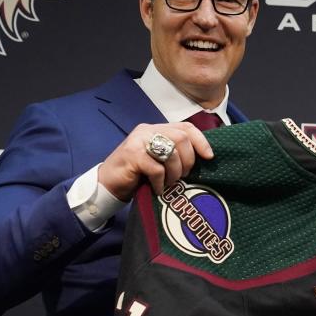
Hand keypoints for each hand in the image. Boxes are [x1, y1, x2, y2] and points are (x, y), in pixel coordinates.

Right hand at [98, 122, 213, 200]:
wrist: (107, 184)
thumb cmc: (137, 174)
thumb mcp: (158, 160)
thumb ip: (174, 153)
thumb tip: (204, 157)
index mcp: (156, 129)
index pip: (186, 127)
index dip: (201, 141)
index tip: (209, 157)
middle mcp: (147, 131)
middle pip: (181, 138)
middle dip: (188, 161)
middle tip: (182, 176)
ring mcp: (138, 142)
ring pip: (171, 153)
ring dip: (175, 173)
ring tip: (168, 183)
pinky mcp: (132, 156)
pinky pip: (157, 169)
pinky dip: (160, 182)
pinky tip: (157, 188)